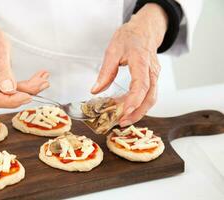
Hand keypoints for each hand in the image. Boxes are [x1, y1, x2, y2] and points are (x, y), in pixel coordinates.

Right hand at [0, 5, 49, 107]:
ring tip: (43, 80)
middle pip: (6, 97)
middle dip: (27, 92)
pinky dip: (26, 85)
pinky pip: (11, 89)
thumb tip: (9, 90)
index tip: (28, 97)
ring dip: (29, 89)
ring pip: (11, 94)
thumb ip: (3, 70)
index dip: (12, 101)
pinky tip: (37, 79)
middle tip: (44, 83)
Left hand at [91, 3, 167, 126]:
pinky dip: (139, 104)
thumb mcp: (112, 50)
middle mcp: (152, 70)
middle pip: (150, 97)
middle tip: (122, 122)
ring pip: (152, 98)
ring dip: (139, 111)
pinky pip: (149, 94)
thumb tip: (95, 91)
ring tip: (123, 119)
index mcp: (141, 60)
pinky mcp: (153, 78)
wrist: (144, 30)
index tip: (124, 111)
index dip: (134, 100)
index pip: (141, 84)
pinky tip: (127, 108)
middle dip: (137, 112)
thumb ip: (105, 72)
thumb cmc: (129, 37)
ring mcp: (154, 75)